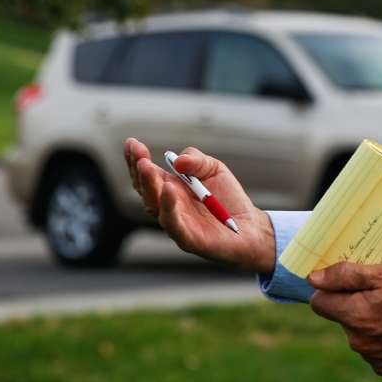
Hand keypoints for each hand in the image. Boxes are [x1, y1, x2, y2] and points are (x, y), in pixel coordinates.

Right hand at [123, 137, 274, 273]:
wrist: (249, 226)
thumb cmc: (227, 198)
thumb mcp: (214, 169)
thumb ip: (196, 160)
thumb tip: (177, 160)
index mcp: (169, 187)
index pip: (146, 173)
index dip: (136, 159)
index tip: (132, 142)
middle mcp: (167, 205)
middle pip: (145, 189)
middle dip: (139, 170)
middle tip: (139, 154)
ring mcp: (175, 222)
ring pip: (155, 205)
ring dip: (149, 185)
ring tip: (146, 166)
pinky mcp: (188, 239)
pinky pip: (174, 224)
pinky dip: (169, 207)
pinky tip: (168, 190)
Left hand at [308, 262, 381, 375]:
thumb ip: (346, 275)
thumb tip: (314, 279)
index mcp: (354, 316)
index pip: (319, 303)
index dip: (333, 289)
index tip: (351, 283)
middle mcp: (358, 341)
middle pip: (343, 317)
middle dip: (357, 304)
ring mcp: (373, 357)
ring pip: (360, 334)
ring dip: (373, 322)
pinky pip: (376, 349)